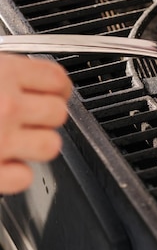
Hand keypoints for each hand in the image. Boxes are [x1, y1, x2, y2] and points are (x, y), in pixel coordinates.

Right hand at [0, 55, 71, 193]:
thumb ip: (3, 71)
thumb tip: (23, 74)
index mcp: (3, 73)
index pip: (56, 79)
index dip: (58, 87)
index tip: (56, 91)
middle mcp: (6, 106)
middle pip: (58, 112)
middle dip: (47, 116)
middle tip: (30, 117)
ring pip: (50, 146)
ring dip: (37, 145)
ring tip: (19, 141)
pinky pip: (23, 178)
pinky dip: (14, 175)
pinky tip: (3, 165)